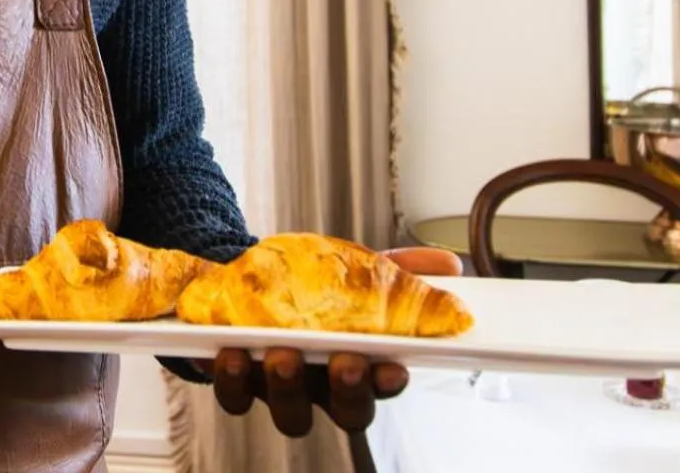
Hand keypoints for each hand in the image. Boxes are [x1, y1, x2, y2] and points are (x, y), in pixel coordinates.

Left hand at [196, 246, 463, 435]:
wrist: (246, 278)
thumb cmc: (310, 285)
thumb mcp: (356, 270)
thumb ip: (402, 270)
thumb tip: (448, 266)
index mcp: (359, 361)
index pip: (383, 385)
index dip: (389, 382)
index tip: (393, 367)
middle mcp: (323, 384)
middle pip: (346, 412)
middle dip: (349, 392)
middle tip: (345, 363)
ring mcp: (280, 386)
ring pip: (292, 412)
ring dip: (289, 388)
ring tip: (284, 354)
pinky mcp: (237, 380)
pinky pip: (235, 395)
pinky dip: (233, 379)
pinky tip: (231, 352)